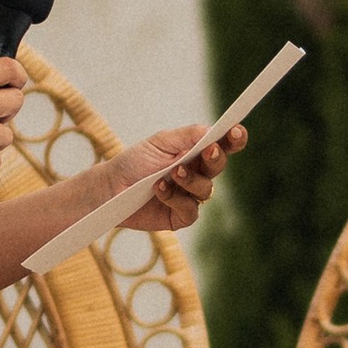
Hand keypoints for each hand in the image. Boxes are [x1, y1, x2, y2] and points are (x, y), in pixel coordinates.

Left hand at [125, 122, 244, 234]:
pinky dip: (175, 198)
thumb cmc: (135, 162)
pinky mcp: (180, 217)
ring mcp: (190, 197)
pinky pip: (190, 210)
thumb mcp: (161, 141)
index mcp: (195, 153)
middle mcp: (196, 174)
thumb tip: (212, 131)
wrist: (110, 188)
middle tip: (209, 151)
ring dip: (191, 179)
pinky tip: (159, 190)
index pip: (222, 146)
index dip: (234, 139)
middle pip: (218, 166)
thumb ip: (188, 135)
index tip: (237, 131)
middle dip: (216, 158)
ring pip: (206, 190)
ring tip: (172, 173)